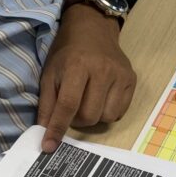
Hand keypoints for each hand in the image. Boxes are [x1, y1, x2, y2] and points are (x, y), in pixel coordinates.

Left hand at [37, 4, 135, 152]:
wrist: (93, 29)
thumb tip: (44, 132)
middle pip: (89, 115)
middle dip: (77, 120)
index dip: (57, 128)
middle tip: (72, 109)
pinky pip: (120, 112)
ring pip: (106, 117)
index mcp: (78, 66)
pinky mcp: (131, 80)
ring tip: (88, 101)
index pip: (68, 105)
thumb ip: (47, 103)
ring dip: (94, 116)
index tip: (49, 147)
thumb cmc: (68, 52)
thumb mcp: (50, 73)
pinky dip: (108, 112)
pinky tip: (102, 98)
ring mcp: (120, 75)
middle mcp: (102, 71)